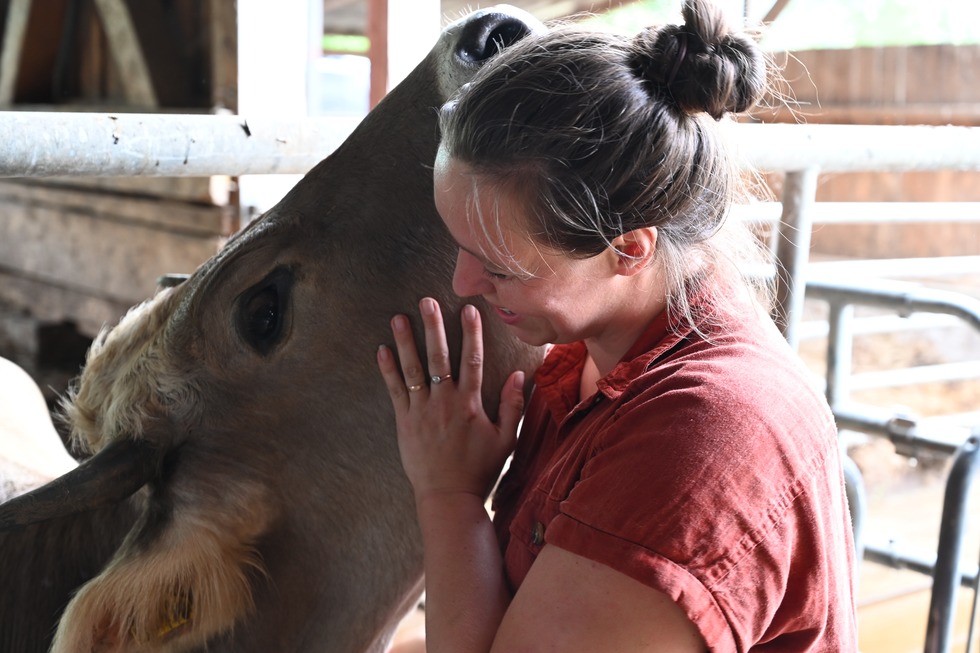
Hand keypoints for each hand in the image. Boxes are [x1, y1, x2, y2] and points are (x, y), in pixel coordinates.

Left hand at [377, 297, 525, 502]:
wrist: (449, 497)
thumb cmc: (481, 469)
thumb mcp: (506, 439)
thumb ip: (514, 406)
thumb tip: (521, 376)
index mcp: (471, 404)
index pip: (473, 360)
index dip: (472, 333)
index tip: (469, 309)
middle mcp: (445, 402)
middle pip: (439, 357)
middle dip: (434, 327)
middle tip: (427, 300)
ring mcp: (422, 411)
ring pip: (413, 370)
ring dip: (406, 342)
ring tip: (398, 317)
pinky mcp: (405, 423)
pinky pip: (395, 391)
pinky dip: (388, 370)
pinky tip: (382, 350)